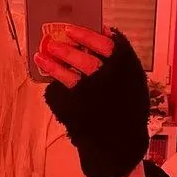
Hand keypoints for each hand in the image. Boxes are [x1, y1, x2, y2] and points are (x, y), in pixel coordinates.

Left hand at [42, 26, 149, 176]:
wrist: (120, 146)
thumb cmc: (127, 111)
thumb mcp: (133, 83)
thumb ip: (122, 60)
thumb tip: (105, 33)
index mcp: (127, 72)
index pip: (108, 45)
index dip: (89, 36)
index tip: (74, 30)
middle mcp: (111, 83)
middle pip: (86, 60)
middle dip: (68, 49)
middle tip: (55, 42)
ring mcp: (93, 98)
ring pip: (70, 75)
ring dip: (55, 64)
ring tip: (43, 55)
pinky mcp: (77, 111)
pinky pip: (61, 94)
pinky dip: (53, 85)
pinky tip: (48, 80)